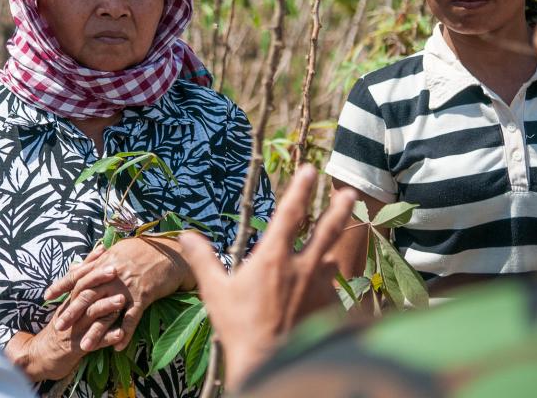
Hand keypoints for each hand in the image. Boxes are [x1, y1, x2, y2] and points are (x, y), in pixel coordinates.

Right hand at [6, 261, 125, 380]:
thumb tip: (79, 263)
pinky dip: (108, 338)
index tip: (105, 250)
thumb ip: (74, 285)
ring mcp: (75, 329)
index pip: (79, 277)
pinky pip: (96, 342)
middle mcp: (71, 312)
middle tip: (115, 270)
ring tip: (121, 300)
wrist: (42, 355)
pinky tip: (121, 334)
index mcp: (69, 300)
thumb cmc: (61, 325)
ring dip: (106, 307)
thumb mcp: (65, 304)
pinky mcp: (79, 347)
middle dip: (99, 280)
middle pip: (84, 292)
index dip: (91, 264)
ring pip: (91, 315)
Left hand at [44, 235, 195, 351]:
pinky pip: (132, 317)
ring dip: (96, 330)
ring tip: (85, 346)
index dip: (62, 284)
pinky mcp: (144, 295)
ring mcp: (128, 285)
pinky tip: (117, 346)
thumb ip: (98, 259)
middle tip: (59, 327)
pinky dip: (125, 332)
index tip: (47, 296)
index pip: (78, 273)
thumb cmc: (145, 249)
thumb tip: (79, 264)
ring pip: (107, 310)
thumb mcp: (119, 249)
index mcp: (105, 260)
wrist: (171, 252)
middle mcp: (113, 273)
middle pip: (88, 294)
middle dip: (72, 312)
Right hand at [178, 165, 355, 389]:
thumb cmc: (240, 329)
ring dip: (331, 256)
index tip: (311, 170)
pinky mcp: (330, 310)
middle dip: (339, 208)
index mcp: (274, 257)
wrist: (272, 366)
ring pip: (331, 264)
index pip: (290, 213)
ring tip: (332, 257)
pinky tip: (321, 301)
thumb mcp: (215, 293)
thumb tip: (185, 236)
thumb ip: (203, 261)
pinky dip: (327, 292)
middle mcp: (303, 267)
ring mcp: (320, 289)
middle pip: (327, 229)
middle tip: (350, 193)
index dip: (301, 188)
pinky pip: (332, 294)